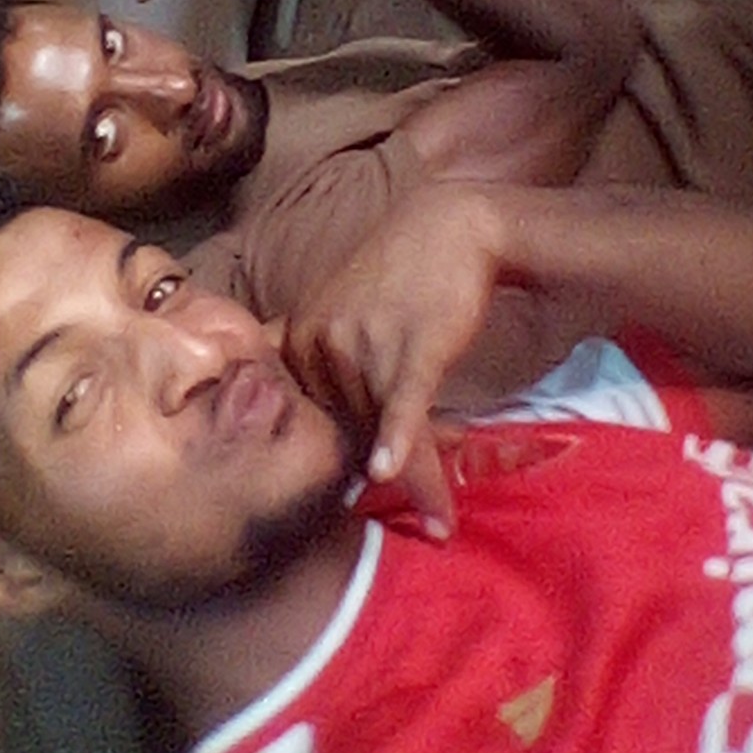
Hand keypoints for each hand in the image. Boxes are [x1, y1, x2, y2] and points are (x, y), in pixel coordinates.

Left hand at [283, 185, 504, 538]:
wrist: (453, 223)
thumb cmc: (401, 273)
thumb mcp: (343, 313)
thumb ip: (327, 364)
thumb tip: (327, 426)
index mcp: (299, 340)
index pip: (315, 420)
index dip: (347, 460)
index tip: (370, 501)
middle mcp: (322, 343)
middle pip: (352, 430)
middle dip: (387, 477)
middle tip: (427, 518)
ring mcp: (365, 342)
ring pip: (384, 430)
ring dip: (420, 482)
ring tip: (441, 528)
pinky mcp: (414, 344)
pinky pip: (402, 400)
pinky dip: (398, 436)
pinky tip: (390, 473)